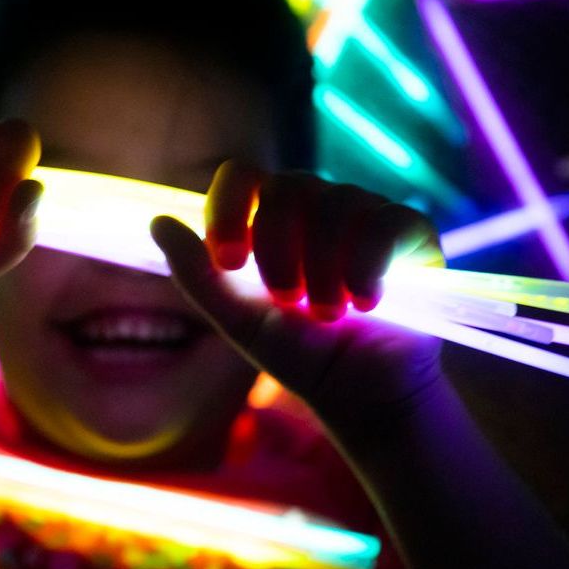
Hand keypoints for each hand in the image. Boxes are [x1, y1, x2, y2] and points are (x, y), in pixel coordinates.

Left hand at [151, 161, 444, 431]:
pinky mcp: (411, 232)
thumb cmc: (299, 353)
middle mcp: (319, 204)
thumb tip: (157, 222)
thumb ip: (197, 275)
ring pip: (336, 204)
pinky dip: (367, 268)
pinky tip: (365, 304)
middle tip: (288, 301)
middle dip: (278, 250)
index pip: (241, 175)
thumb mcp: (237, 320)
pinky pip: (384, 224)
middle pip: (287, 186)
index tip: (229, 262)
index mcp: (272, 218)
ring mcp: (367, 213)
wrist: (358, 392)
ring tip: (329, 314)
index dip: (229, 209)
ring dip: (322, 271)